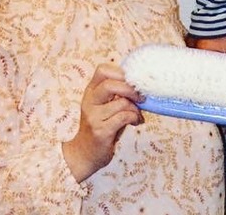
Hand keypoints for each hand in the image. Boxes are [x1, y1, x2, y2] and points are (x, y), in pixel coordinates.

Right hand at [62, 63, 143, 181]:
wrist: (84, 154)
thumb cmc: (101, 126)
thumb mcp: (105, 106)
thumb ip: (117, 94)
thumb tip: (141, 83)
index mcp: (90, 92)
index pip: (102, 70)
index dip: (120, 72)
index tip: (133, 82)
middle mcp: (89, 102)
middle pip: (110, 84)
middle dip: (131, 89)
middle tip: (141, 97)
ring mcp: (93, 117)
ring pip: (122, 102)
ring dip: (135, 108)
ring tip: (137, 115)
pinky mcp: (100, 131)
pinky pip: (124, 117)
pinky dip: (134, 118)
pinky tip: (135, 122)